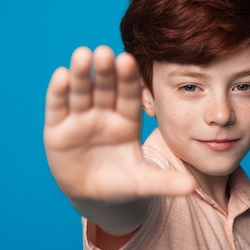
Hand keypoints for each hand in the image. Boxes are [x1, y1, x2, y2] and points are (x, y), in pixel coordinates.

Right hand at [44, 46, 194, 200]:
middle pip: (105, 89)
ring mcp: (79, 120)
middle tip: (105, 52)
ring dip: (81, 75)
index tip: (129, 59)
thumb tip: (192, 186)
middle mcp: (103, 115)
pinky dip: (58, 92)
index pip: (129, 96)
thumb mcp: (143, 183)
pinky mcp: (57, 130)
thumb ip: (165, 182)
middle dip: (105, 72)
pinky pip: (58, 108)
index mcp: (127, 121)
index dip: (128, 79)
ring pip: (81, 93)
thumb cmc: (122, 185)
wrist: (94, 197)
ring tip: (82, 55)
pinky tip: (61, 75)